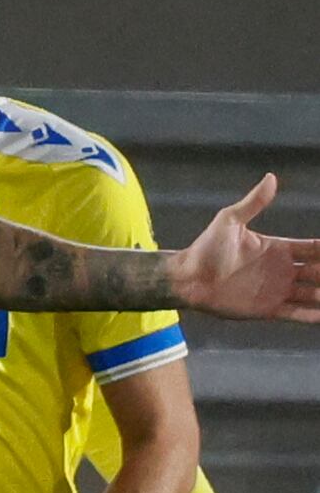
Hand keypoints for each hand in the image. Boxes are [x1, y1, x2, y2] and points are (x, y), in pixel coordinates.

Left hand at [167, 177, 319, 320]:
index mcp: (279, 249)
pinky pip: (296, 313)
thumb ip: (253, 203)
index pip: (313, 249)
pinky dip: (312, 315)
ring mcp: (277, 290)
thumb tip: (271, 177)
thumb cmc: (206, 248)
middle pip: (319, 271)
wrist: (187, 278)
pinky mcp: (268, 309)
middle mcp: (283, 270)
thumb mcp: (230, 221)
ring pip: (313, 293)